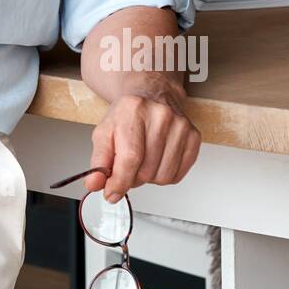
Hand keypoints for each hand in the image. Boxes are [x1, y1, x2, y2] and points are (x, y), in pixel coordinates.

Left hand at [85, 75, 201, 202]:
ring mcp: (180, 125)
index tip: (112, 193)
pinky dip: (164, 175)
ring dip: (149, 178)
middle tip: (128, 165)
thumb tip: (94, 184)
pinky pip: (177, 175)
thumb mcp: (104, 132)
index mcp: (133, 110)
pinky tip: (157, 160)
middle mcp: (161, 115)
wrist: (152, 94)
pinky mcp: (193, 136)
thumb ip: (98, 161)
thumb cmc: (128, 115)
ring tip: (142, 160)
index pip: (129, 158)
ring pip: (163, 176)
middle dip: (132, 177)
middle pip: (146, 171)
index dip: (119, 181)